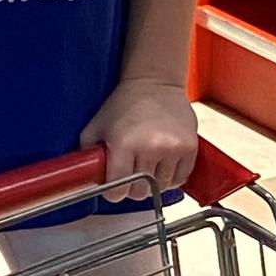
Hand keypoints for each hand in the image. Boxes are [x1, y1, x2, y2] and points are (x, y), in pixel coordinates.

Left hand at [81, 80, 197, 204]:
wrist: (155, 83)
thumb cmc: (123, 105)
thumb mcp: (95, 126)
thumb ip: (87, 154)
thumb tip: (85, 179)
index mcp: (123, 144)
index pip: (118, 191)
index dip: (114, 192)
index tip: (115, 185)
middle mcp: (150, 148)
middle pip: (140, 192)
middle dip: (133, 188)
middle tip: (132, 174)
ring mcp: (173, 149)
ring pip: (161, 188)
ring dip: (153, 183)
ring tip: (148, 166)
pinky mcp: (190, 148)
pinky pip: (180, 179)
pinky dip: (171, 178)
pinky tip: (163, 165)